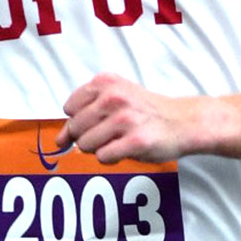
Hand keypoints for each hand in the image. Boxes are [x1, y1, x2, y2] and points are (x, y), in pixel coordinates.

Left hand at [60, 73, 193, 163]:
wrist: (182, 121)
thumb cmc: (145, 111)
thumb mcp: (114, 98)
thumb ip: (83, 114)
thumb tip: (58, 140)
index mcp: (106, 82)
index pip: (69, 108)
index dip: (80, 119)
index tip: (97, 121)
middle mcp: (113, 97)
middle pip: (75, 128)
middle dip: (87, 136)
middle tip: (110, 133)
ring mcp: (125, 119)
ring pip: (86, 145)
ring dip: (99, 148)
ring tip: (119, 140)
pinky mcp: (135, 141)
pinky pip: (103, 157)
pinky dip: (111, 158)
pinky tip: (125, 149)